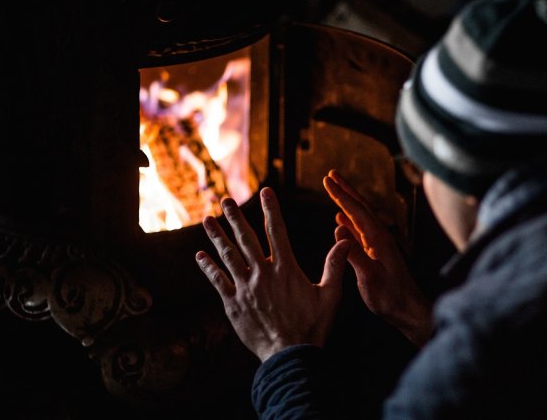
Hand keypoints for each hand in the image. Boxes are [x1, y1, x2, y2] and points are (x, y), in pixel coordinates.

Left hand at [196, 187, 350, 361]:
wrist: (290, 355)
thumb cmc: (313, 326)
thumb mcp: (330, 294)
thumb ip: (335, 265)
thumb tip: (345, 241)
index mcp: (285, 268)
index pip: (276, 231)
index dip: (271, 209)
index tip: (265, 192)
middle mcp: (262, 273)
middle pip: (246, 239)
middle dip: (235, 217)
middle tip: (226, 200)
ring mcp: (245, 288)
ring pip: (228, 256)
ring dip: (217, 237)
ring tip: (207, 220)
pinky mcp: (233, 304)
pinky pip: (217, 281)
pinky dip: (208, 267)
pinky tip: (200, 256)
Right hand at [323, 170, 432, 345]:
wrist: (409, 311)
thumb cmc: (391, 298)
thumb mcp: (370, 278)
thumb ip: (354, 254)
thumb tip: (338, 230)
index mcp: (378, 239)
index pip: (356, 211)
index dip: (340, 195)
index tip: (327, 180)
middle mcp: (380, 237)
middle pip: (360, 207)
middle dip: (345, 190)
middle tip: (331, 174)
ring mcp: (378, 245)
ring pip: (360, 217)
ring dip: (347, 203)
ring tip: (334, 191)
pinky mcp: (376, 254)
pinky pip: (360, 232)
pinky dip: (349, 222)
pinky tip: (340, 221)